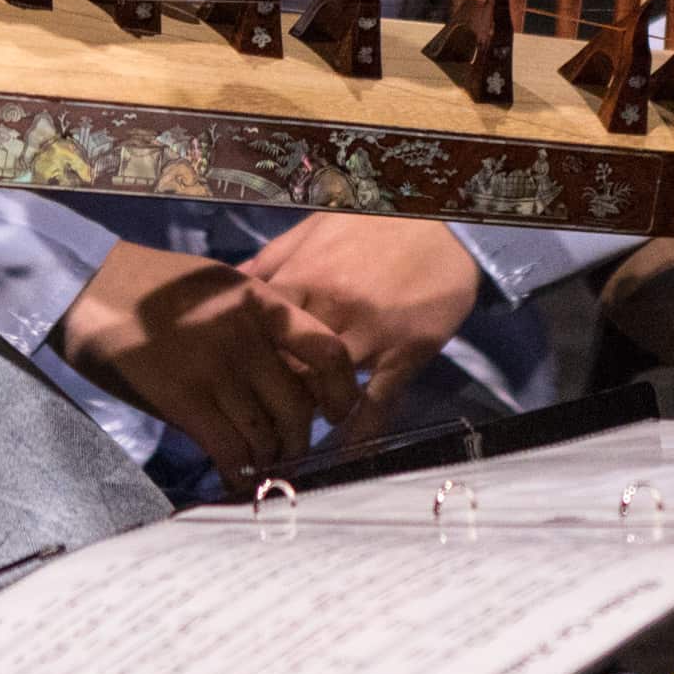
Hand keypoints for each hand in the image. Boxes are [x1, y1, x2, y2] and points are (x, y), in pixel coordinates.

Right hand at [53, 241, 360, 473]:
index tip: (334, 413)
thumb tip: (278, 378)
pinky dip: (238, 472)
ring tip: (259, 470)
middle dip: (297, 440)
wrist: (88, 285)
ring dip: (267, 460)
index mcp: (259, 301)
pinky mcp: (184, 398)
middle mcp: (245, 336)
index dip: (340, 391)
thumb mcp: (217, 287)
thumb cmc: (150, 287)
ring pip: (266, 434)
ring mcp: (216, 368)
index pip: (326, 352)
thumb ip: (253, 324)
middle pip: (298, 405)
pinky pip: (229, 449)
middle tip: (286, 453)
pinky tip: (233, 479)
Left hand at [238, 213, 484, 422]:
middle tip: (273, 411)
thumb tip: (229, 283)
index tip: (245, 374)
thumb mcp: (313, 228)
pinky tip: (349, 452)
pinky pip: (378, 403)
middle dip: (277, 392)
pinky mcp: (406, 352)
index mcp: (302, 276)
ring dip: (314, 411)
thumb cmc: (372, 224)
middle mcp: (330, 308)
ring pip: (326, 389)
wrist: (444, 220)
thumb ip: (272, 258)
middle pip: (288, 367)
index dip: (249, 358)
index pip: (258, 333)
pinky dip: (361, 433)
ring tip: (305, 431)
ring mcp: (369, 333)